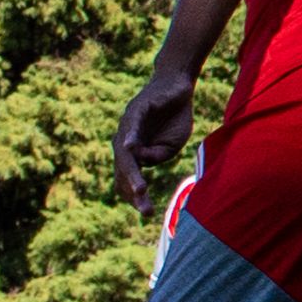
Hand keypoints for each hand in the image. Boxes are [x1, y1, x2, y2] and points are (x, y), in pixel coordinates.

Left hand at [109, 65, 202, 210]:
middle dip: (135, 192)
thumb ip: (157, 155)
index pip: (127, 179)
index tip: (147, 213)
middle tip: (145, 209)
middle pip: (124, 170)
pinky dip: (130, 137)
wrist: (178, 87)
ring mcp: (129, 125)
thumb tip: (144, 161)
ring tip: (140, 189)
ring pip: (125, 152)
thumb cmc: (173, 118)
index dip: (135, 196)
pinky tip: (130, 148)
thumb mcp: (171, 145)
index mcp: (132, 153)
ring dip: (132, 172)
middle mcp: (125, 140)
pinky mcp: (137, 109)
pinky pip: (131, 125)